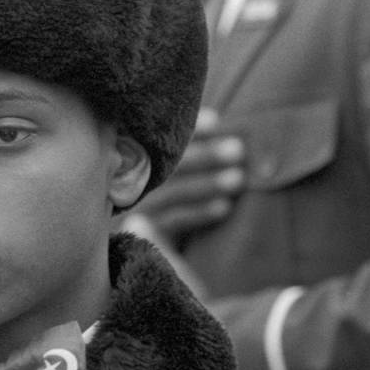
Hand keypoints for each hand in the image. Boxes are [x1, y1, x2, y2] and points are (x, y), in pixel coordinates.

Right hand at [137, 107, 245, 243]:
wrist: (139, 249)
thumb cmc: (166, 194)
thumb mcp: (175, 167)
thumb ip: (191, 145)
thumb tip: (216, 120)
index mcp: (136, 155)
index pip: (162, 138)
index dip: (190, 130)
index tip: (215, 120)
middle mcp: (131, 178)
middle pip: (168, 164)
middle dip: (205, 155)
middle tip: (237, 149)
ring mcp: (135, 205)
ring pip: (172, 191)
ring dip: (207, 184)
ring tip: (238, 178)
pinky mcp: (143, 232)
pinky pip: (172, 221)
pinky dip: (198, 213)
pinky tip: (224, 207)